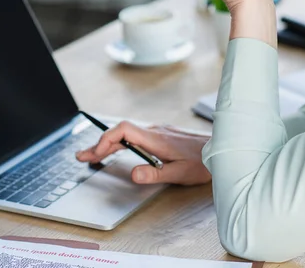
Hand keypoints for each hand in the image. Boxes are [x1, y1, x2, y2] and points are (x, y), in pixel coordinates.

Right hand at [76, 121, 210, 185]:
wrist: (223, 149)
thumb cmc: (203, 162)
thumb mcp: (180, 173)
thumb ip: (155, 173)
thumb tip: (133, 174)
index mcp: (156, 138)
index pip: (124, 130)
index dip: (106, 139)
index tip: (96, 153)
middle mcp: (155, 131)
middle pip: (120, 133)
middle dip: (99, 145)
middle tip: (81, 157)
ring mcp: (158, 132)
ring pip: (127, 134)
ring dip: (108, 144)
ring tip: (92, 156)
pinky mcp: (162, 135)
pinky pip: (135, 136)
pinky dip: (120, 144)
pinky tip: (116, 151)